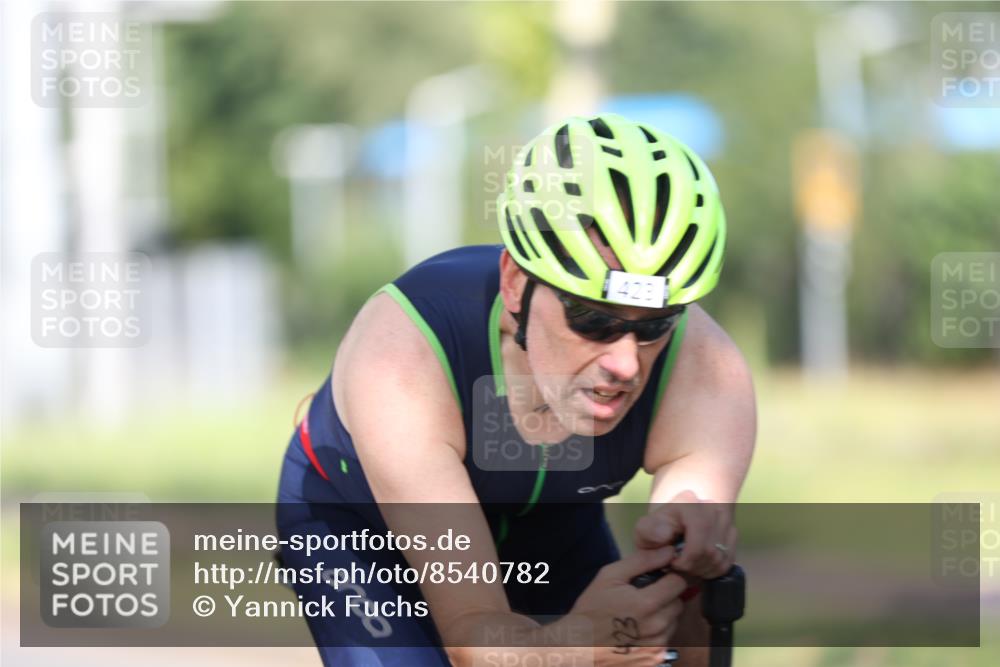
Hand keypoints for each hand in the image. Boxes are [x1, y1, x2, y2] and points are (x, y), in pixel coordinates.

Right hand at [560, 544, 686, 664]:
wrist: (579, 643)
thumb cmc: (592, 607)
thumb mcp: (610, 576)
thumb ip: (642, 561)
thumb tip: (669, 550)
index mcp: (647, 604)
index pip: (679, 583)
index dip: (669, 576)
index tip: (657, 578)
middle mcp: (657, 626)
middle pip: (679, 602)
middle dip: (666, 595)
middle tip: (644, 596)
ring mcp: (658, 644)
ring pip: (674, 620)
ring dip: (663, 613)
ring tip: (639, 613)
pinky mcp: (655, 656)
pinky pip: (667, 636)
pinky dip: (658, 630)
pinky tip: (639, 627)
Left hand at [633, 490, 736, 578]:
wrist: (670, 522)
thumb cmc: (656, 529)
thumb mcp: (644, 530)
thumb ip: (648, 531)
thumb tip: (666, 533)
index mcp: (690, 504)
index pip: (699, 540)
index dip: (687, 559)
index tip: (673, 564)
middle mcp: (713, 508)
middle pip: (711, 551)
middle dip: (694, 567)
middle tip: (679, 569)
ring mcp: (726, 520)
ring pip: (721, 558)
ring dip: (703, 570)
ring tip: (687, 567)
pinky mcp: (732, 534)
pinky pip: (729, 561)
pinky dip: (713, 570)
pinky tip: (699, 567)